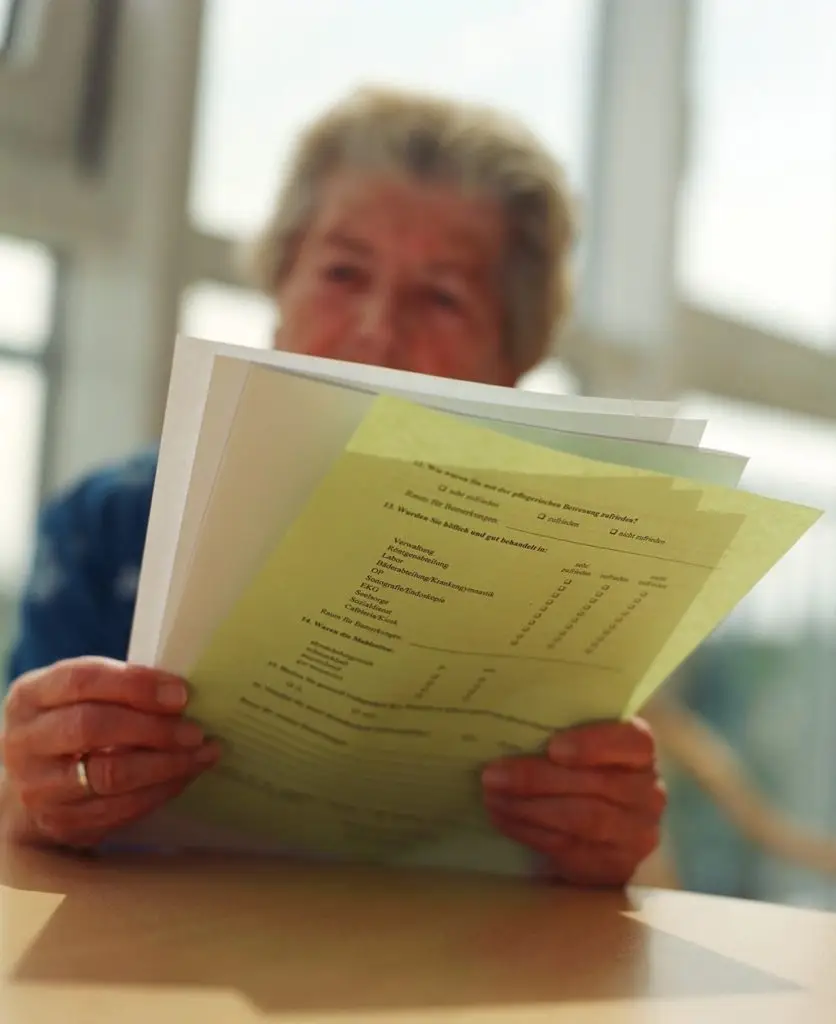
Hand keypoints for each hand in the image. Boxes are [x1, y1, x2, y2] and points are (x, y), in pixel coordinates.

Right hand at [1, 657, 219, 847]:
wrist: (36, 780)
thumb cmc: (72, 722)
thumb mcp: (81, 694)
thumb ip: (120, 687)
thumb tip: (180, 693)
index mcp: (30, 696)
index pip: (82, 680)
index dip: (135, 685)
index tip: (180, 693)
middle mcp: (24, 742)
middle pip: (91, 727)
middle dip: (153, 728)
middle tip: (195, 730)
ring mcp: (37, 787)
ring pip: (108, 775)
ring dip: (166, 765)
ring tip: (201, 753)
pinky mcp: (59, 823)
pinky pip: (118, 810)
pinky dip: (160, 791)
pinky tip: (184, 775)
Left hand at [481, 719, 664, 886]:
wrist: (608, 818)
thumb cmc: (584, 765)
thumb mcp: (582, 740)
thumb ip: (561, 729)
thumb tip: (510, 727)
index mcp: (641, 751)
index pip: (632, 742)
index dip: (593, 744)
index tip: (554, 747)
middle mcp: (648, 793)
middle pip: (597, 785)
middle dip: (538, 780)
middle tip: (493, 775)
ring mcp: (636, 834)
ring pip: (583, 821)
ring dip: (529, 809)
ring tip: (493, 797)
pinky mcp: (615, 866)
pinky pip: (570, 850)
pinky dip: (530, 833)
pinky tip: (503, 819)